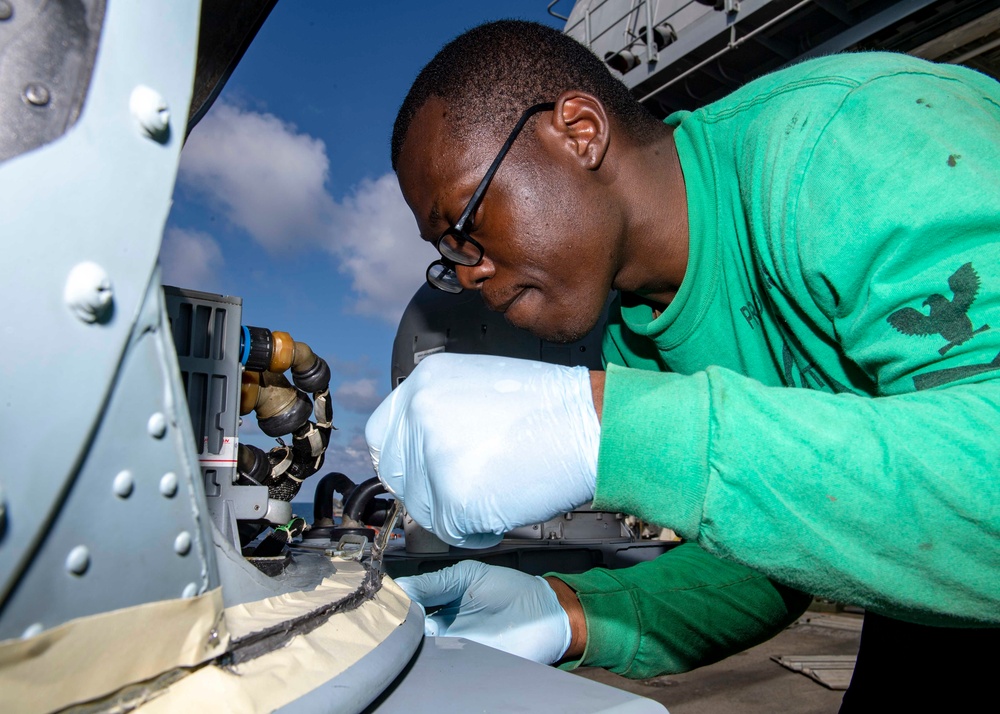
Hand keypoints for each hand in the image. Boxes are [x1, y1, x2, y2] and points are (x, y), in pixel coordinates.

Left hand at [365, 353, 600, 546]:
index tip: (420, 473)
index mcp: (423, 383)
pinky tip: (505, 506)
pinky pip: (452, 530)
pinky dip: (477, 530)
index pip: (382, 435)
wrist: (593, 424)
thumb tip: (421, 447)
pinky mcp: (453, 496)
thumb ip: (441, 411)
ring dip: (457, 510)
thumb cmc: (551, 408)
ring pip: (425, 507)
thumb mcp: (479, 384)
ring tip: (498, 489)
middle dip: (430, 490)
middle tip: (469, 487)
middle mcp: (420, 414)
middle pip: (399, 476)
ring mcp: (433, 455)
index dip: (403, 460)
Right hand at [396, 561, 571, 663]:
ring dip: (410, 640)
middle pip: (408, 628)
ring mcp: (452, 645)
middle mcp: (442, 626)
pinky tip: (425, 644)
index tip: (382, 600)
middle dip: (396, 624)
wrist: (545, 614)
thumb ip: (434, 583)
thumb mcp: (468, 576)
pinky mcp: (465, 661)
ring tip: (405, 631)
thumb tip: (400, 588)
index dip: (393, 602)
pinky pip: (439, 663)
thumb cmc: (512, 591)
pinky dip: (428, 656)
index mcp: (440, 601)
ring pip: (419, 647)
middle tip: (389, 618)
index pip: (407, 603)